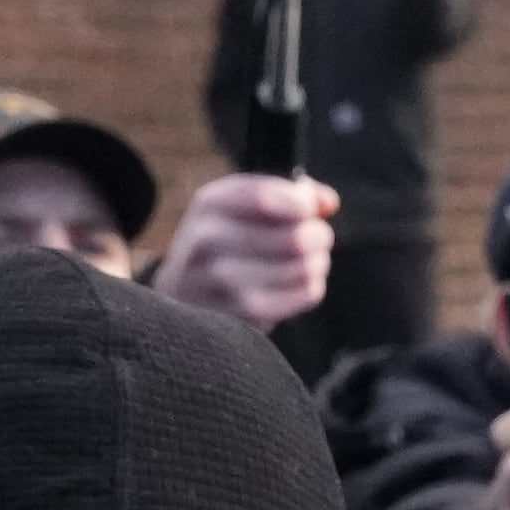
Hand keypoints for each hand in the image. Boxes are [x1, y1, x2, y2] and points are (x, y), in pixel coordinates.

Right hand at [154, 173, 336, 330]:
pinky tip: (298, 283)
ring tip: (309, 261)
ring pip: (304, 268)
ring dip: (318, 262)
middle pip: (295, 238)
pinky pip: (305, 295)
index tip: (311, 210)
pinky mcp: (243, 315)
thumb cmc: (225, 241)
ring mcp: (223, 283)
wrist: (182, 291)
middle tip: (318, 238)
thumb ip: (287, 193)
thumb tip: (328, 202)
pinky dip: (312, 286)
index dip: (302, 203)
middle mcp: (209, 241)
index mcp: (209, 204)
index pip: (265, 197)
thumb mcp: (240, 205)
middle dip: (319, 235)